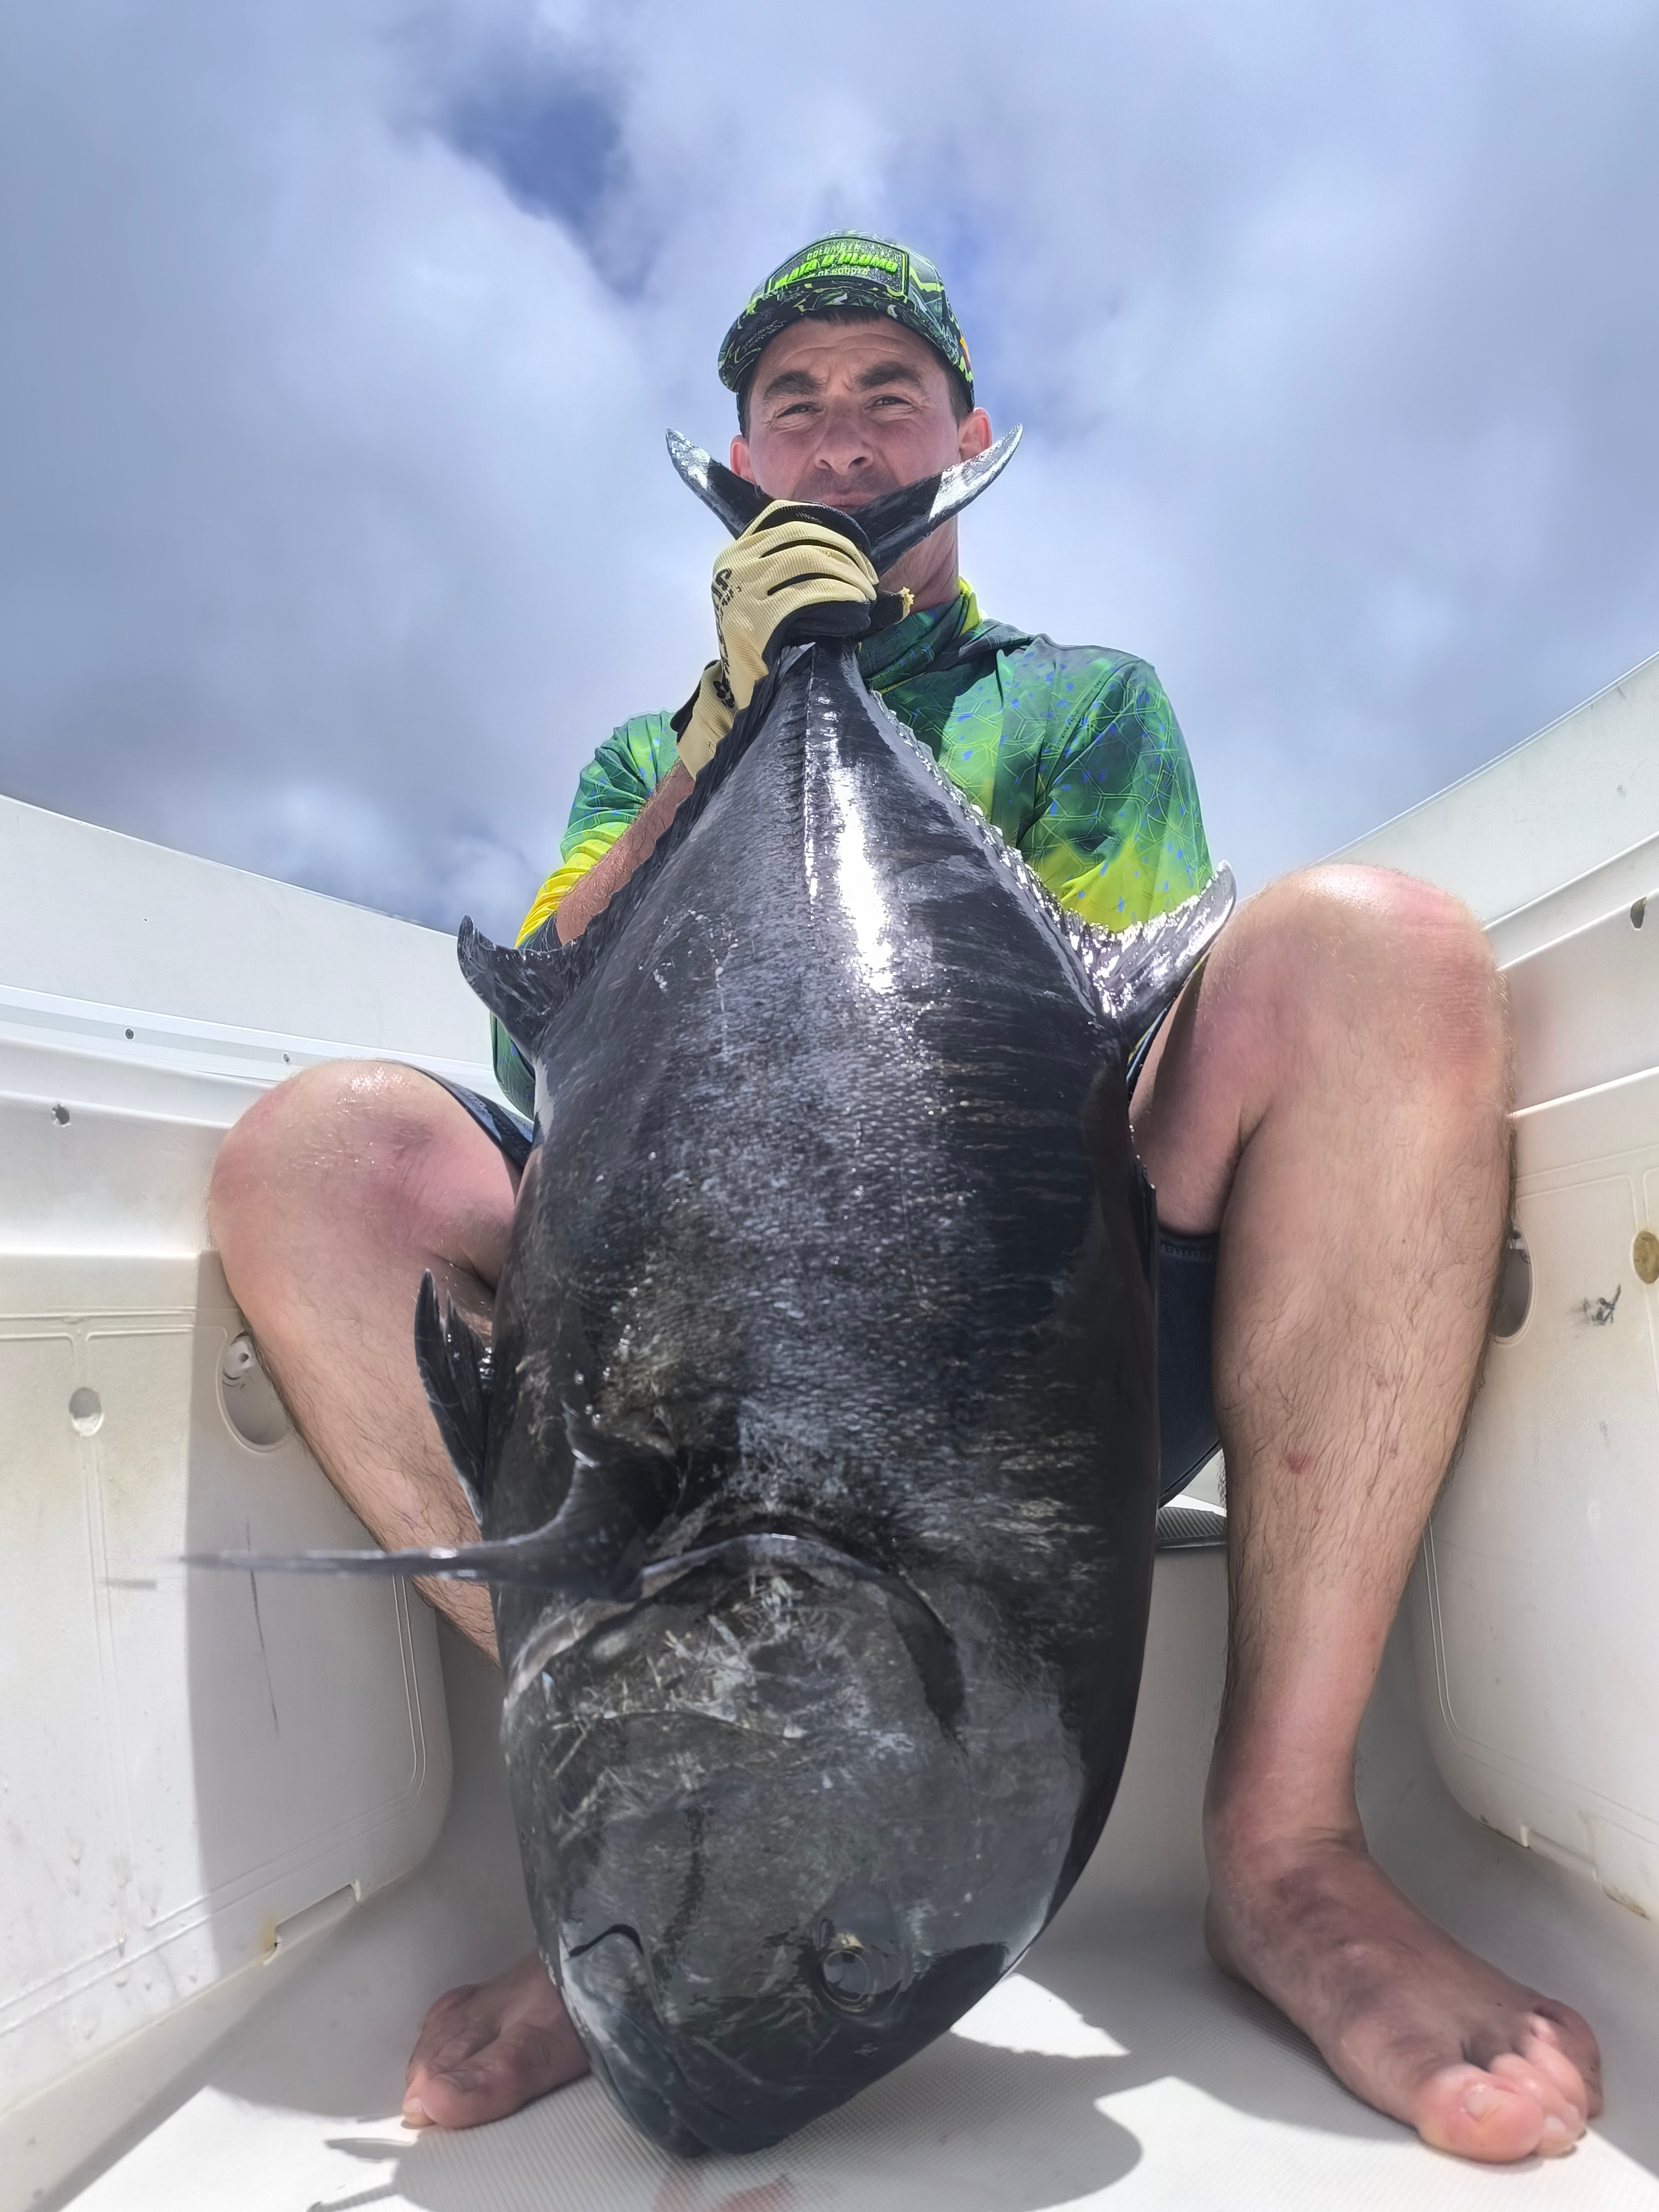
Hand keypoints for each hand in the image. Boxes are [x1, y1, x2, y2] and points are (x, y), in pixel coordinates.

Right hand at [674, 503, 885, 776]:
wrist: (749, 700)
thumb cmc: (770, 650)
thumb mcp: (773, 598)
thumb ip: (798, 569)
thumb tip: (853, 553)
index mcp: (735, 555)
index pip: (786, 518)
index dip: (829, 527)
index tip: (855, 548)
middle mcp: (732, 567)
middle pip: (803, 537)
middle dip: (846, 553)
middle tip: (870, 580)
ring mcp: (740, 592)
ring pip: (810, 560)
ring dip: (849, 576)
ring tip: (866, 598)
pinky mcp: (756, 619)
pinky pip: (811, 592)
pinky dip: (842, 597)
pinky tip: (857, 612)